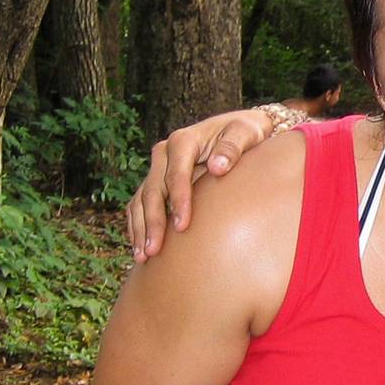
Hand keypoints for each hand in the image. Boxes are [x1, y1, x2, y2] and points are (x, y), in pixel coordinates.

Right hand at [124, 108, 276, 261]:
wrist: (238, 128)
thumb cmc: (245, 131)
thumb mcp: (246, 132)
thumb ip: (233, 147)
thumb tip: (217, 168)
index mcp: (184, 141)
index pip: (176, 174)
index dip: (178, 201)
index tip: (182, 226)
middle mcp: (165, 153)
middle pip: (153, 190)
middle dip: (153, 222)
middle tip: (155, 251)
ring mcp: (159, 167)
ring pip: (141, 199)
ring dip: (140, 228)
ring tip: (143, 256)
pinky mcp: (158, 180)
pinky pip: (140, 203)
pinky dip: (138, 225)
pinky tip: (141, 247)